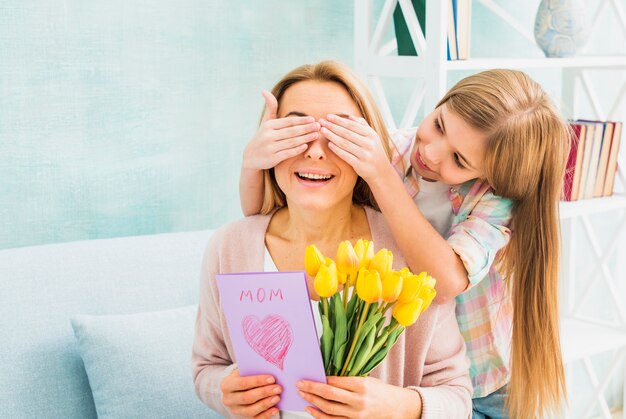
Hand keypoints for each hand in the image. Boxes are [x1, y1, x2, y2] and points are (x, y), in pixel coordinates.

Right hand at [221, 368, 281, 417]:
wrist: (235, 389)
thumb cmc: (242, 377)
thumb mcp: (243, 371)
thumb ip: (253, 370)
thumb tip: (270, 370)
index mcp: (227, 385)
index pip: (243, 383)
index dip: (258, 381)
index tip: (272, 379)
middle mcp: (228, 399)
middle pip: (247, 397)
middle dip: (264, 392)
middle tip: (277, 388)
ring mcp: (235, 410)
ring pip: (251, 410)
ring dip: (266, 404)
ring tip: (277, 397)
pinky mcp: (242, 418)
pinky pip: (255, 418)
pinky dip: (266, 414)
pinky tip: (275, 409)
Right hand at [242, 91, 319, 170]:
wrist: (251, 157)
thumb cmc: (263, 137)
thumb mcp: (265, 122)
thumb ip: (270, 108)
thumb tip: (265, 91)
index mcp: (269, 125)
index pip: (288, 121)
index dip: (301, 120)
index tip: (313, 119)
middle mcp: (268, 136)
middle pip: (291, 131)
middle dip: (306, 128)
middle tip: (318, 126)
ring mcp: (270, 148)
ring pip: (291, 142)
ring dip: (305, 138)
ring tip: (316, 135)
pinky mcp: (272, 158)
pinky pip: (287, 153)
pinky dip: (297, 150)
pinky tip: (306, 146)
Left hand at [296, 376, 421, 418]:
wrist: (397, 407)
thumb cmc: (380, 391)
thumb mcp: (366, 380)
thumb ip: (347, 380)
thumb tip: (325, 378)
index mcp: (361, 385)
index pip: (335, 382)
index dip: (319, 380)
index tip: (309, 376)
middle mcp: (358, 401)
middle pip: (329, 395)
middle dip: (311, 389)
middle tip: (300, 384)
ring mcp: (356, 414)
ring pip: (328, 409)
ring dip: (312, 402)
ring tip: (302, 395)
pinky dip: (319, 416)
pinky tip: (311, 410)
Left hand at [319, 114, 391, 183]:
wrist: (381, 171)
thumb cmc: (374, 151)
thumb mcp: (372, 136)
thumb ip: (362, 125)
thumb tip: (349, 116)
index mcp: (371, 134)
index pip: (352, 125)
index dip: (339, 120)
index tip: (328, 116)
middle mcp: (369, 143)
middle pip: (346, 133)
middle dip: (332, 126)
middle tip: (321, 122)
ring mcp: (364, 155)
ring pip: (345, 143)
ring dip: (332, 136)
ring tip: (322, 131)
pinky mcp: (360, 165)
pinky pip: (346, 156)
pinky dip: (337, 149)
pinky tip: (329, 144)